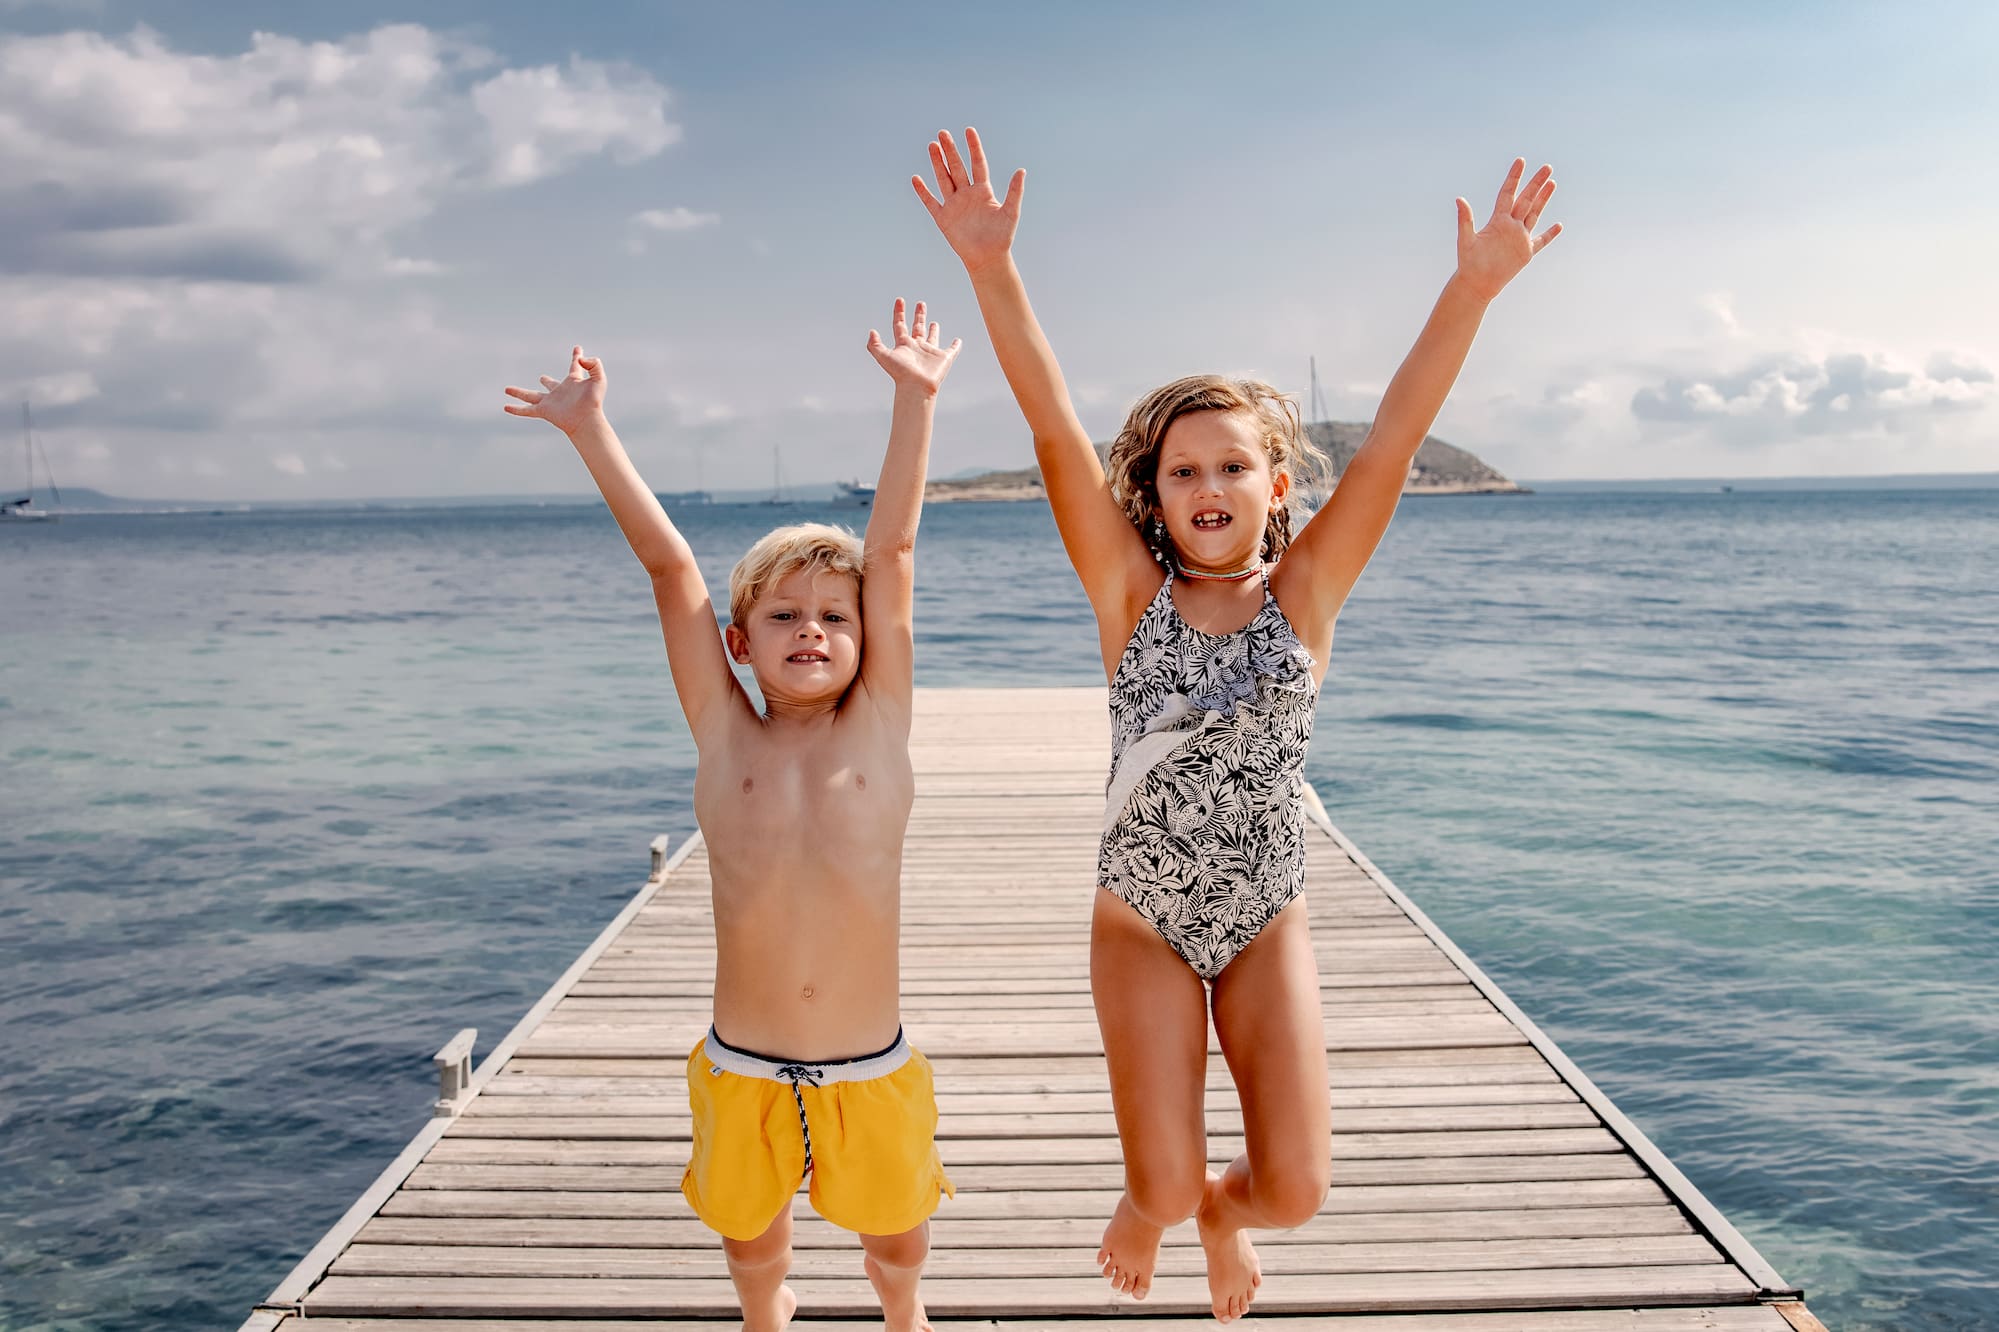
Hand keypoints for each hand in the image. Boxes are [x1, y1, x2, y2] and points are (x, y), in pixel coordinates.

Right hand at [503, 346, 605, 434]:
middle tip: (542, 378)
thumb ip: (593, 364)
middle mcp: (560, 392)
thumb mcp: (599, 378)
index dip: (576, 357)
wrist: (587, 420)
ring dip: (519, 393)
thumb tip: (580, 360)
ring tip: (507, 389)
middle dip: (546, 381)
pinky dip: (516, 409)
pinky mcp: (544, 411)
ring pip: (531, 396)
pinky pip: (527, 410)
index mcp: (574, 382)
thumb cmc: (594, 401)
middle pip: (551, 385)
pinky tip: (506, 407)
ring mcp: (550, 402)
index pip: (574, 366)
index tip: (577, 349)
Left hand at [866, 297, 961, 395]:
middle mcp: (917, 347)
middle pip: (917, 328)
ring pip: (932, 338)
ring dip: (933, 330)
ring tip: (933, 322)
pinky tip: (958, 341)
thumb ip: (874, 345)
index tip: (900, 300)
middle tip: (920, 304)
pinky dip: (955, 346)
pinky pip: (951, 350)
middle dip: (918, 315)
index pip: (900, 325)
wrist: (916, 386)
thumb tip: (871, 331)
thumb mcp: (883, 356)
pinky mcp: (943, 358)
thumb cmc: (901, 373)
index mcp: (904, 345)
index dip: (899, 313)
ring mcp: (930, 353)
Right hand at [912, 127, 1024, 273]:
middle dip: (950, 151)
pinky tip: (916, 179)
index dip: (973, 147)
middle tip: (943, 133)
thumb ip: (1015, 192)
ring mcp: (954, 205)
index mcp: (983, 191)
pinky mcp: (944, 219)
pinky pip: (931, 202)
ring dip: (937, 163)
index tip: (969, 131)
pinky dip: (923, 192)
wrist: (988, 258)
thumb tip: (1021, 170)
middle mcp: (967, 194)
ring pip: (944, 179)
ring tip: (932, 146)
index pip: (978, 163)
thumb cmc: (1002, 237)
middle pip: (957, 168)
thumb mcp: (1011, 212)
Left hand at [1454, 159, 1561, 302]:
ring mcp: (1520, 238)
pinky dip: (1550, 234)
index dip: (1514, 177)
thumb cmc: (1468, 262)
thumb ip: (1465, 219)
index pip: (1508, 193)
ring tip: (1552, 183)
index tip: (1521, 161)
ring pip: (1535, 213)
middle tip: (1547, 167)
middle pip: (1526, 199)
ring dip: (1543, 199)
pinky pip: (1541, 240)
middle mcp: (1510, 225)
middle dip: (1536, 183)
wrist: (1477, 283)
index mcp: (1497, 220)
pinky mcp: (1526, 252)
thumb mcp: (1466, 239)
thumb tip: (1459, 199)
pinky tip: (1559, 225)